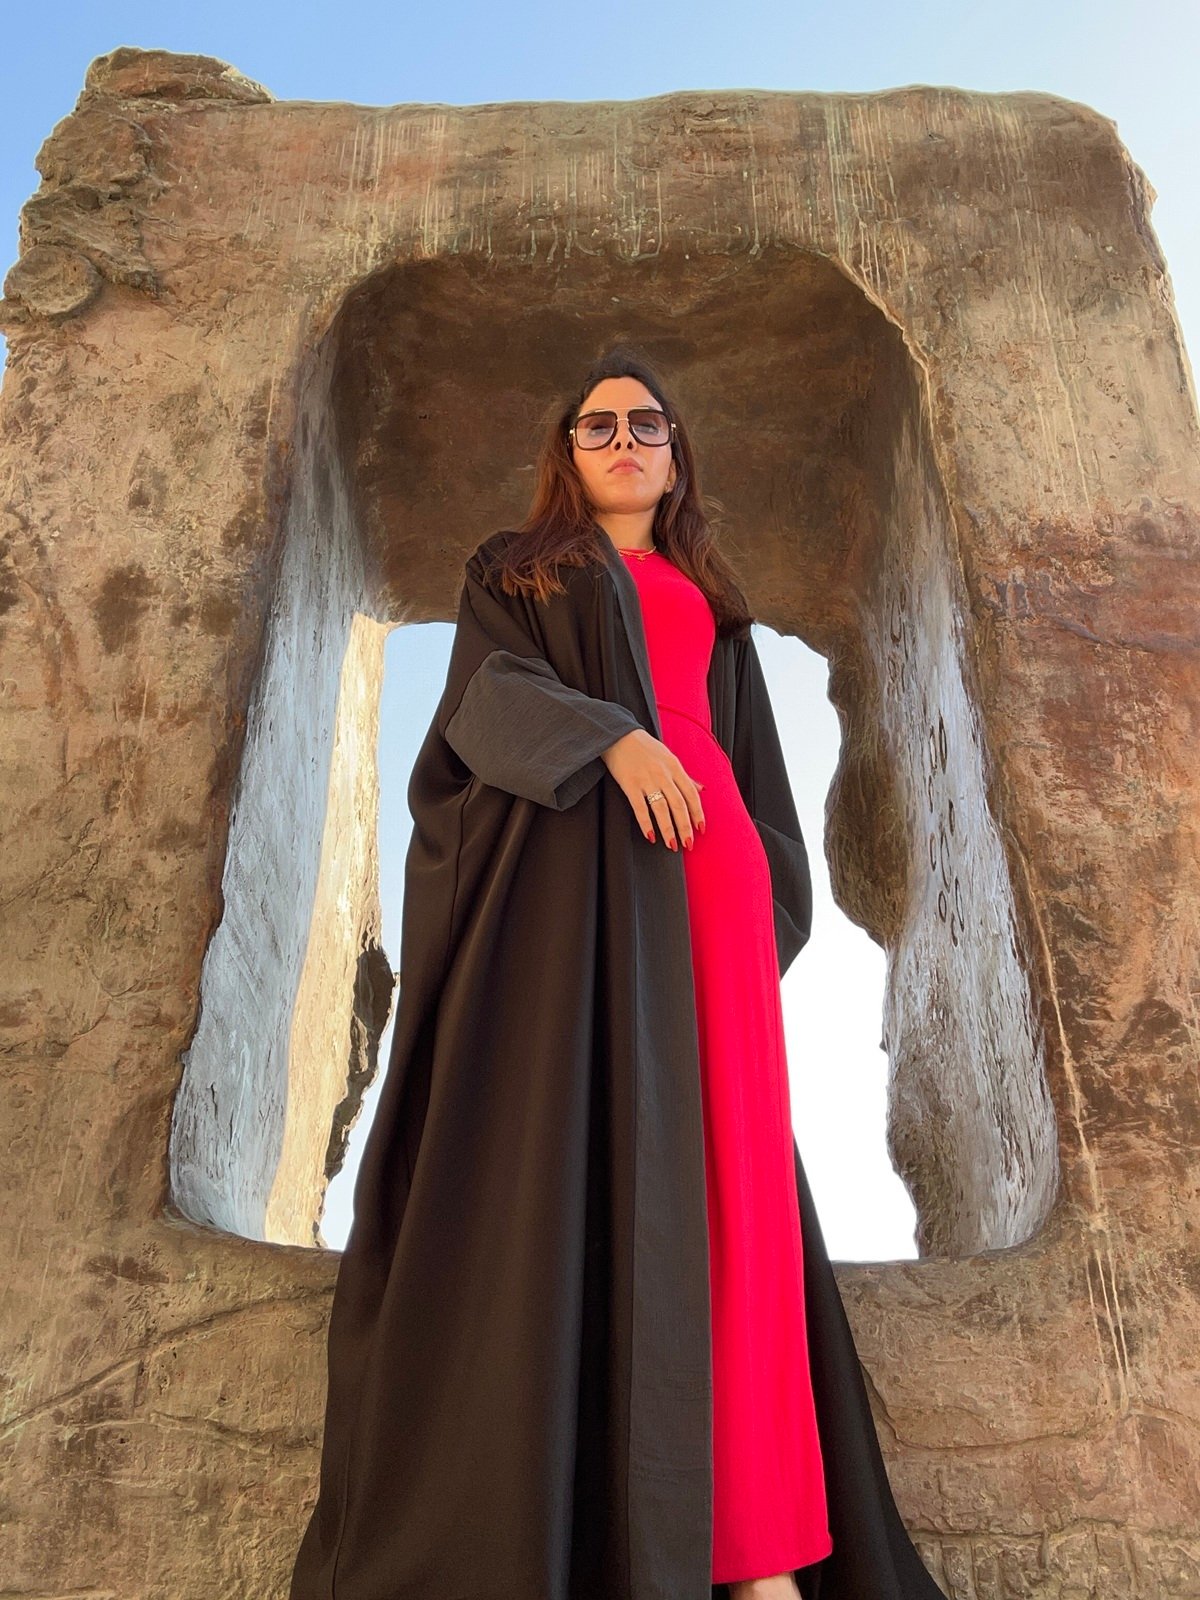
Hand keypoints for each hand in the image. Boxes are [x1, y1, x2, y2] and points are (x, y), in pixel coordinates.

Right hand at [600, 728, 705, 849]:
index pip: (691, 794)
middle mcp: (663, 774)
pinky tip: (650, 836)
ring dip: (668, 830)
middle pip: (679, 805)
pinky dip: (646, 824)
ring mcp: (646, 780)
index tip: (701, 829)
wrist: (618, 735)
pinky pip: (640, 808)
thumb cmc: (645, 747)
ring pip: (662, 810)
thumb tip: (701, 789)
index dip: (697, 813)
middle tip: (688, 844)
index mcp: (675, 767)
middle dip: (685, 827)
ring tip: (672, 845)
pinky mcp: (630, 785)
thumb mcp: (669, 757)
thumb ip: (684, 775)